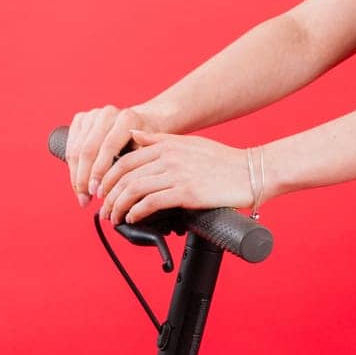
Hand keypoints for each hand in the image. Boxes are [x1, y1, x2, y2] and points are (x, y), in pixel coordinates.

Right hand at [65, 105, 154, 207]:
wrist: (142, 123)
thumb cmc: (147, 142)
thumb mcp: (150, 151)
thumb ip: (140, 164)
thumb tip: (127, 188)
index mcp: (127, 118)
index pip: (107, 147)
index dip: (100, 172)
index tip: (98, 193)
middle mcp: (108, 113)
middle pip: (88, 150)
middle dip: (84, 178)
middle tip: (86, 199)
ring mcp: (92, 115)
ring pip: (76, 150)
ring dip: (76, 176)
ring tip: (81, 196)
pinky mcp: (81, 119)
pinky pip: (71, 146)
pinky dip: (71, 167)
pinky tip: (77, 183)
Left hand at [95, 130, 260, 224]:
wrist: (251, 172)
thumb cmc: (223, 161)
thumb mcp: (189, 143)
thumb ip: (160, 140)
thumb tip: (133, 136)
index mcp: (168, 145)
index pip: (125, 160)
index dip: (108, 177)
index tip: (103, 191)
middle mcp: (169, 157)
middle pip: (124, 176)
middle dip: (108, 195)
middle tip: (103, 209)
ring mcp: (178, 174)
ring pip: (134, 190)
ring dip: (118, 206)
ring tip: (114, 218)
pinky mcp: (187, 193)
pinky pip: (151, 203)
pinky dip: (136, 212)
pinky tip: (133, 218)